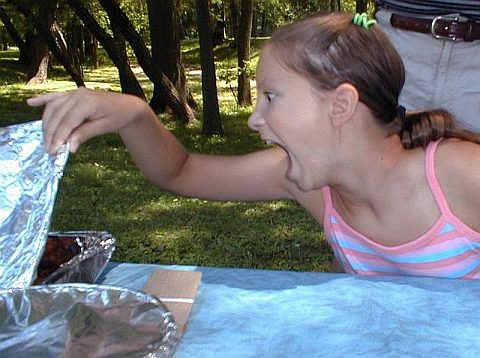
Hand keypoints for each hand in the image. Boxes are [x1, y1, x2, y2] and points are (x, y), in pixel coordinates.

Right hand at [27, 87, 149, 154]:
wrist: (126, 106)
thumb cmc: (118, 117)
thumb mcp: (104, 127)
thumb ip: (85, 134)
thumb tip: (69, 147)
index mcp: (87, 101)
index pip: (67, 122)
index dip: (58, 137)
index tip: (53, 151)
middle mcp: (77, 94)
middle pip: (57, 116)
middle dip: (51, 134)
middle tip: (49, 151)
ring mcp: (73, 92)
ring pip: (52, 108)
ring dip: (46, 124)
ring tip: (46, 141)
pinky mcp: (72, 94)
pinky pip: (54, 97)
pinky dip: (42, 100)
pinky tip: (30, 103)